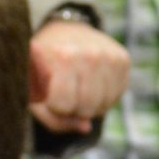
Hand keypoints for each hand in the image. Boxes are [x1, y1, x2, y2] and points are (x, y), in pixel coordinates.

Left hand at [30, 17, 129, 132]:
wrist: (65, 32)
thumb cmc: (45, 66)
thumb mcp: (35, 90)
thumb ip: (53, 117)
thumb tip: (86, 127)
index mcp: (61, 56)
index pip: (64, 104)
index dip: (56, 108)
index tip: (50, 96)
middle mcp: (89, 53)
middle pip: (87, 107)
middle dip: (75, 109)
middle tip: (66, 94)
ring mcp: (109, 55)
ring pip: (105, 104)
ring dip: (91, 105)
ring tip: (79, 88)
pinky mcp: (123, 58)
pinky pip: (117, 95)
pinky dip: (105, 96)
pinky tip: (93, 83)